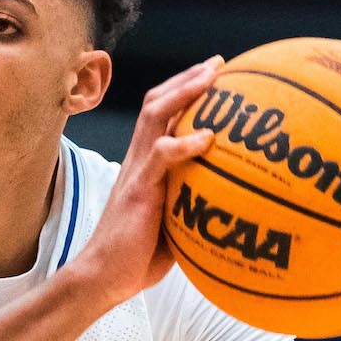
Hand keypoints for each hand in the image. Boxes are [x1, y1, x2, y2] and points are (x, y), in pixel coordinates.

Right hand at [67, 56, 222, 308]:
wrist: (103, 277)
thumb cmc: (138, 257)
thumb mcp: (174, 223)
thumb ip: (194, 203)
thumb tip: (236, 203)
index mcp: (144, 165)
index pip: (160, 116)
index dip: (184, 91)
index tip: (213, 74)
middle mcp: (138, 161)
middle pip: (156, 104)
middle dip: (187, 79)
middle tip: (217, 63)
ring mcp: (136, 172)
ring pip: (154, 118)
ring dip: (184, 94)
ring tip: (211, 79)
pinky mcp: (138, 190)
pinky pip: (161, 158)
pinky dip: (185, 144)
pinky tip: (208, 137)